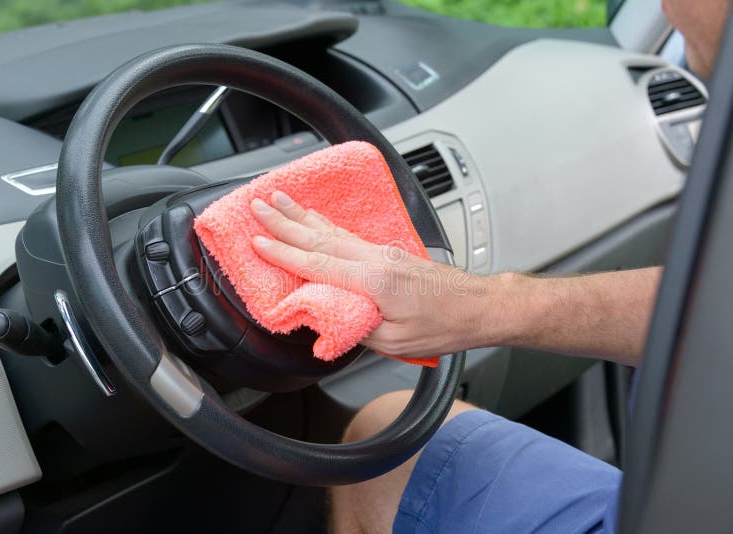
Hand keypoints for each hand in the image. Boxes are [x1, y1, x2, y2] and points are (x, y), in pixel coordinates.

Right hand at [249, 191, 485, 357]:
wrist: (478, 307)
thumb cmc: (443, 325)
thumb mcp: (394, 341)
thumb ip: (357, 327)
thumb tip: (329, 318)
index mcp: (375, 280)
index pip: (318, 263)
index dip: (284, 252)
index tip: (258, 240)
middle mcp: (376, 258)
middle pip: (320, 236)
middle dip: (284, 221)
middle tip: (257, 205)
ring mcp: (383, 251)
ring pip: (332, 230)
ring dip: (301, 215)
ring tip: (278, 199)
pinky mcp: (388, 253)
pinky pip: (347, 234)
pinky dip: (325, 223)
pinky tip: (315, 217)